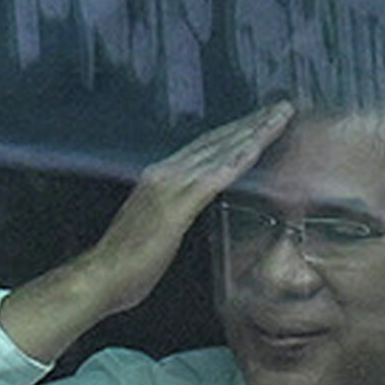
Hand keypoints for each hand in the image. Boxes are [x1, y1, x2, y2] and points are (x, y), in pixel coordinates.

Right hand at [0, 98, 294, 358]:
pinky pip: (213, 178)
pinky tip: (256, 148)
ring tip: (280, 117)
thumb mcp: (158, 227)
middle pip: (217, 141)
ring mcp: (170, 187)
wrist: (102, 276)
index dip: (235, 132)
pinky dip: (236, 160)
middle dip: (251, 123)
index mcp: (161, 176)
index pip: (206, 147)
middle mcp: (165, 172)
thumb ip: (176, 210)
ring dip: (252, 133)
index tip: (261, 120)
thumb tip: (192, 207)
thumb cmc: (128, 262)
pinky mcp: (176, 207)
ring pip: (220, 152)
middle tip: (282, 107)